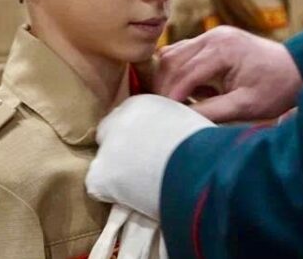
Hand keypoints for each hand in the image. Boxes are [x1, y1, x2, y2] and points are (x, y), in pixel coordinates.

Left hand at [86, 95, 213, 219]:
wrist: (198, 167)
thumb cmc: (204, 146)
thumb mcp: (186, 122)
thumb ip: (168, 124)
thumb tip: (168, 136)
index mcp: (140, 104)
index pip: (127, 118)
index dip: (136, 135)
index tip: (149, 148)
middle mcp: (118, 120)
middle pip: (109, 134)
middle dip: (121, 149)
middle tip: (141, 167)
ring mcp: (106, 147)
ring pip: (104, 162)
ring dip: (117, 172)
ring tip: (142, 187)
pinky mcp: (100, 175)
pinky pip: (98, 187)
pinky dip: (111, 194)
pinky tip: (132, 199)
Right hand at [155, 26, 302, 123]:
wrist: (297, 68)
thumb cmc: (276, 88)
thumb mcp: (246, 106)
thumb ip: (212, 112)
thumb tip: (180, 119)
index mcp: (224, 49)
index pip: (184, 73)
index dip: (170, 96)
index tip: (162, 117)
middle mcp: (215, 36)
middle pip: (172, 60)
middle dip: (164, 87)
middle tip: (161, 112)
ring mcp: (213, 35)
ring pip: (173, 53)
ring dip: (168, 78)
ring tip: (172, 103)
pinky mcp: (213, 39)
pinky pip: (184, 52)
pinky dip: (178, 70)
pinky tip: (185, 91)